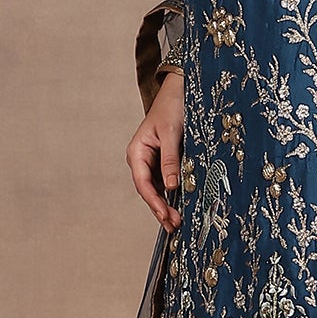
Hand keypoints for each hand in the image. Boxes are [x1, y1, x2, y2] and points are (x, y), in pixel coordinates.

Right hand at [127, 71, 183, 229]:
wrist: (179, 91)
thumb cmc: (172, 108)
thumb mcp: (171, 134)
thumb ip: (170, 160)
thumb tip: (170, 186)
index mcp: (137, 152)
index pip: (143, 184)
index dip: (154, 202)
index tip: (165, 216)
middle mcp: (141, 159)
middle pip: (148, 190)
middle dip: (160, 209)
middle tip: (174, 225)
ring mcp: (152, 161)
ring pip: (156, 189)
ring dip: (166, 205)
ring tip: (177, 222)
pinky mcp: (163, 161)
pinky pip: (165, 181)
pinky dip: (171, 194)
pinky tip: (179, 206)